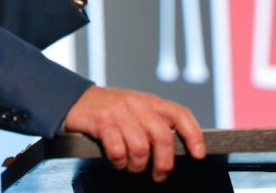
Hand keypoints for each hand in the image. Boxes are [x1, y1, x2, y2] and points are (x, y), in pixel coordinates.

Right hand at [64, 86, 205, 181]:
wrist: (76, 100)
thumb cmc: (110, 110)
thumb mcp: (136, 109)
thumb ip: (155, 123)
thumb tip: (178, 149)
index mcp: (150, 102)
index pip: (180, 114)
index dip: (193, 135)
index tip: (198, 154)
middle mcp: (137, 105)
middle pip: (162, 137)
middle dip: (164, 163)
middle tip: (159, 175)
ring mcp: (120, 113)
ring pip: (141, 148)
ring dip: (137, 165)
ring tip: (132, 166)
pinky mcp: (102, 122)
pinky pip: (118, 151)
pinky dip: (119, 162)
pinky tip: (117, 160)